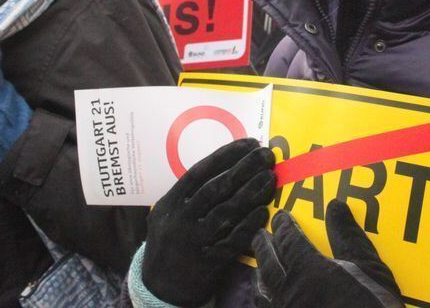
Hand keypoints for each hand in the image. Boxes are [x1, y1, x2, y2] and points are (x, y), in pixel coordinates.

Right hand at [142, 138, 275, 306]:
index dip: (226, 155)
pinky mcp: (208, 261)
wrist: (159, 287)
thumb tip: (225, 164)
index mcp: (171, 203)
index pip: (199, 172)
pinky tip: (264, 211)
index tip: (249, 143)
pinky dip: (249, 225)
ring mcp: (194, 241)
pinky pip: (232, 240)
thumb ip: (188, 193)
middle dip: (243, 168)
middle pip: (215, 188)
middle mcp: (181, 220)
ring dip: (251, 193)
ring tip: (270, 177)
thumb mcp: (167, 214)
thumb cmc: (169, 242)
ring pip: (226, 212)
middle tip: (265, 155)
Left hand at [252, 199, 403, 307]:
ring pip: (264, 294)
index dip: (283, 227)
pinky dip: (268, 304)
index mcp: (308, 272)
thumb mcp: (368, 267)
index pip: (288, 241)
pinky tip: (274, 304)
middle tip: (260, 234)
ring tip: (260, 269)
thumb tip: (336, 207)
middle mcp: (290, 295)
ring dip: (260, 277)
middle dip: (263, 247)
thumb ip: (348, 235)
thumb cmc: (374, 307)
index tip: (280, 218)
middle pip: (268, 265)